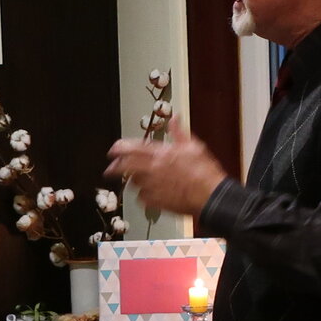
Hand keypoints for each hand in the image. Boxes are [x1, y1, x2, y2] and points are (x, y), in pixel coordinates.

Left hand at [105, 114, 228, 218]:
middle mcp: (152, 170)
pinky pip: (142, 198)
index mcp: (160, 154)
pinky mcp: (156, 202)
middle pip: (124, 168)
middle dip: (114, 168)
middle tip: (110, 170)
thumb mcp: (193, 146)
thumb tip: (175, 118)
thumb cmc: (204, 172)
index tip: (112, 151)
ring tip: (138, 180)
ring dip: (133, 180)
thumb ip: (179, 132)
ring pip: (133, 183)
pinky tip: (151, 193)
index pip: (131, 148)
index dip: (119, 148)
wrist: (210, 196)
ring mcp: (152, 187)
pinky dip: (144, 195)